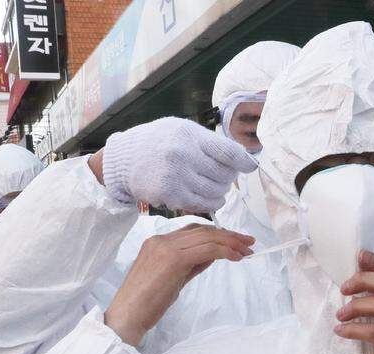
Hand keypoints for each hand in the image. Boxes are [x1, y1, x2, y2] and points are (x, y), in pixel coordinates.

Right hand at [99, 117, 255, 211]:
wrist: (123, 158)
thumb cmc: (157, 142)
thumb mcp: (181, 129)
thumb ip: (208, 142)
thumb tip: (241, 157)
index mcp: (189, 135)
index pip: (228, 151)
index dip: (244, 162)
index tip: (250, 167)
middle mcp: (183, 155)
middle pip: (224, 175)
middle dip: (228, 178)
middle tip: (223, 176)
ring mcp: (176, 176)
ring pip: (216, 192)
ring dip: (221, 192)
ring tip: (216, 187)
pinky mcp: (170, 195)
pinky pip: (202, 204)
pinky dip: (211, 203)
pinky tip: (210, 199)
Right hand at [105, 224, 253, 345]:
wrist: (128, 315)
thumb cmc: (146, 304)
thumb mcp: (172, 279)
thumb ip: (190, 264)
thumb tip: (213, 256)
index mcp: (157, 242)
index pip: (193, 231)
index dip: (217, 234)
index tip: (235, 242)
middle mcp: (161, 240)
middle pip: (203, 230)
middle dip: (229, 236)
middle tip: (249, 243)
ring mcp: (166, 247)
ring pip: (207, 237)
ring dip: (231, 242)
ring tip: (247, 250)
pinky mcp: (173, 259)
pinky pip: (206, 249)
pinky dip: (225, 251)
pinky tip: (236, 258)